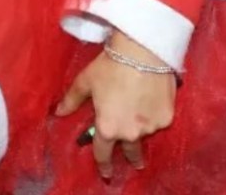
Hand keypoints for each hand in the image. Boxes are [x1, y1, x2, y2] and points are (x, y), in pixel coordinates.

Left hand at [56, 34, 178, 180]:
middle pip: (131, 151)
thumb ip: (72, 100)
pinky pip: (159, 121)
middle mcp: (130, 133)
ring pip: (146, 133)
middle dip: (132, 158)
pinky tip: (153, 102)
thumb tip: (59, 112)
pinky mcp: (167, 117)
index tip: (106, 173)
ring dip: (142, 128)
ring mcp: (151, 127)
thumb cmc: (110, 66)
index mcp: (108, 128)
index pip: (103, 153)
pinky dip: (155, 115)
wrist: (142, 51)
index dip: (103, 165)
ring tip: (142, 115)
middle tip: (135, 162)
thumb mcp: (86, 81)